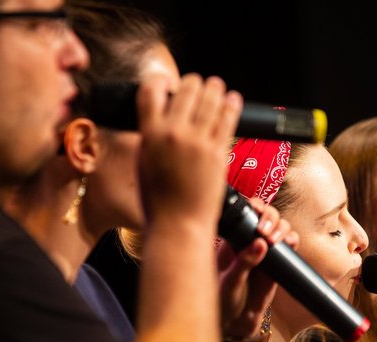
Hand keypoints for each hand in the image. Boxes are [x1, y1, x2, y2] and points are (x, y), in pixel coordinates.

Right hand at [135, 74, 242, 224]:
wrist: (179, 224)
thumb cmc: (159, 201)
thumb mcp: (144, 163)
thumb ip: (152, 138)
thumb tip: (161, 119)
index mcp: (149, 134)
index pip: (151, 90)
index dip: (160, 81)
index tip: (166, 83)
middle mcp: (174, 133)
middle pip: (186, 89)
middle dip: (193, 83)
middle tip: (197, 85)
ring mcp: (198, 141)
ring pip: (210, 99)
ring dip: (214, 89)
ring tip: (216, 87)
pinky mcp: (218, 151)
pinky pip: (227, 119)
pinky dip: (230, 105)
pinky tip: (232, 100)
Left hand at [218, 198, 298, 339]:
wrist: (236, 323)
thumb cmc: (223, 300)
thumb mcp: (229, 282)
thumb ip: (243, 263)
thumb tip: (260, 243)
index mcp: (232, 239)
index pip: (245, 213)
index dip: (254, 206)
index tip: (255, 210)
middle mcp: (250, 240)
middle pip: (267, 214)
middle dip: (269, 216)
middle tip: (264, 232)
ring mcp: (266, 251)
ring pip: (281, 227)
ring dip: (281, 227)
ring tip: (274, 241)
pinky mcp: (279, 263)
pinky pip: (290, 246)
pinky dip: (292, 241)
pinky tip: (289, 245)